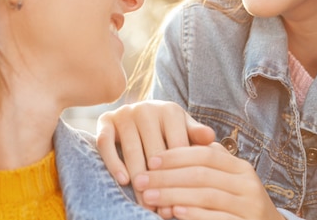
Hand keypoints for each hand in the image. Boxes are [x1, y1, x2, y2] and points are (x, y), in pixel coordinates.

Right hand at [96, 100, 214, 208]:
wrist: (138, 113)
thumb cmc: (167, 129)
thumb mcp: (184, 130)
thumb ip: (196, 135)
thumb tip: (211, 137)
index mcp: (170, 110)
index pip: (176, 146)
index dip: (179, 174)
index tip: (181, 198)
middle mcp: (146, 108)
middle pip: (154, 151)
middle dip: (158, 182)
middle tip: (161, 208)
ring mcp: (125, 113)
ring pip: (131, 150)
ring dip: (138, 179)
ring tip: (145, 203)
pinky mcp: (105, 119)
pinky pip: (105, 143)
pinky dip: (114, 163)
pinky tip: (123, 181)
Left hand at [132, 143, 283, 219]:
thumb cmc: (236, 204)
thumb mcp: (226, 180)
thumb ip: (207, 164)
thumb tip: (170, 147)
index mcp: (241, 168)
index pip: (205, 154)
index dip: (176, 156)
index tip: (151, 161)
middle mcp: (248, 184)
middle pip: (202, 174)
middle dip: (167, 177)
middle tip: (141, 181)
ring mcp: (249, 207)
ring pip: (207, 196)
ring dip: (173, 195)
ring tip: (149, 197)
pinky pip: (218, 218)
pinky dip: (194, 214)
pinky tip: (175, 212)